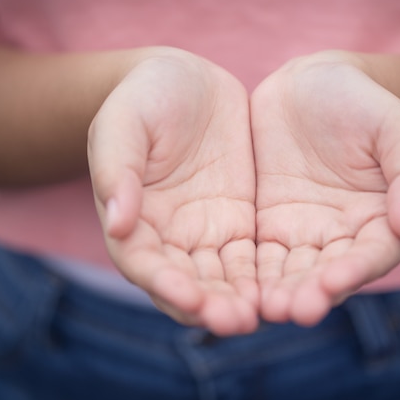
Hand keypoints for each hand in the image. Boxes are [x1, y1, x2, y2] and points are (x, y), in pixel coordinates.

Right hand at [88, 48, 257, 335]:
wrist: (186, 79)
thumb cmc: (143, 97)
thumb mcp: (124, 122)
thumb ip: (117, 169)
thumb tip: (118, 223)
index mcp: (132, 219)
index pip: (144, 263)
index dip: (164, 283)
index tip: (188, 297)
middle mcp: (168, 237)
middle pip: (186, 283)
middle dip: (208, 305)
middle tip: (235, 321)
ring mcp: (205, 232)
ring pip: (221, 279)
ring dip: (237, 301)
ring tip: (260, 316)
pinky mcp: (239, 223)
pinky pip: (251, 259)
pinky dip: (262, 279)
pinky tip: (281, 291)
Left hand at [251, 52, 399, 326]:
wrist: (310, 86)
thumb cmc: (361, 103)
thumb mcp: (393, 126)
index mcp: (379, 219)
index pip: (373, 255)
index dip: (357, 271)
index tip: (334, 281)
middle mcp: (340, 236)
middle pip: (328, 274)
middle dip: (312, 293)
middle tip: (293, 310)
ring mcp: (301, 233)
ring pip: (291, 272)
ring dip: (279, 293)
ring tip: (264, 309)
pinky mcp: (266, 226)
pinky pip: (257, 256)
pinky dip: (250, 275)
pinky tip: (236, 287)